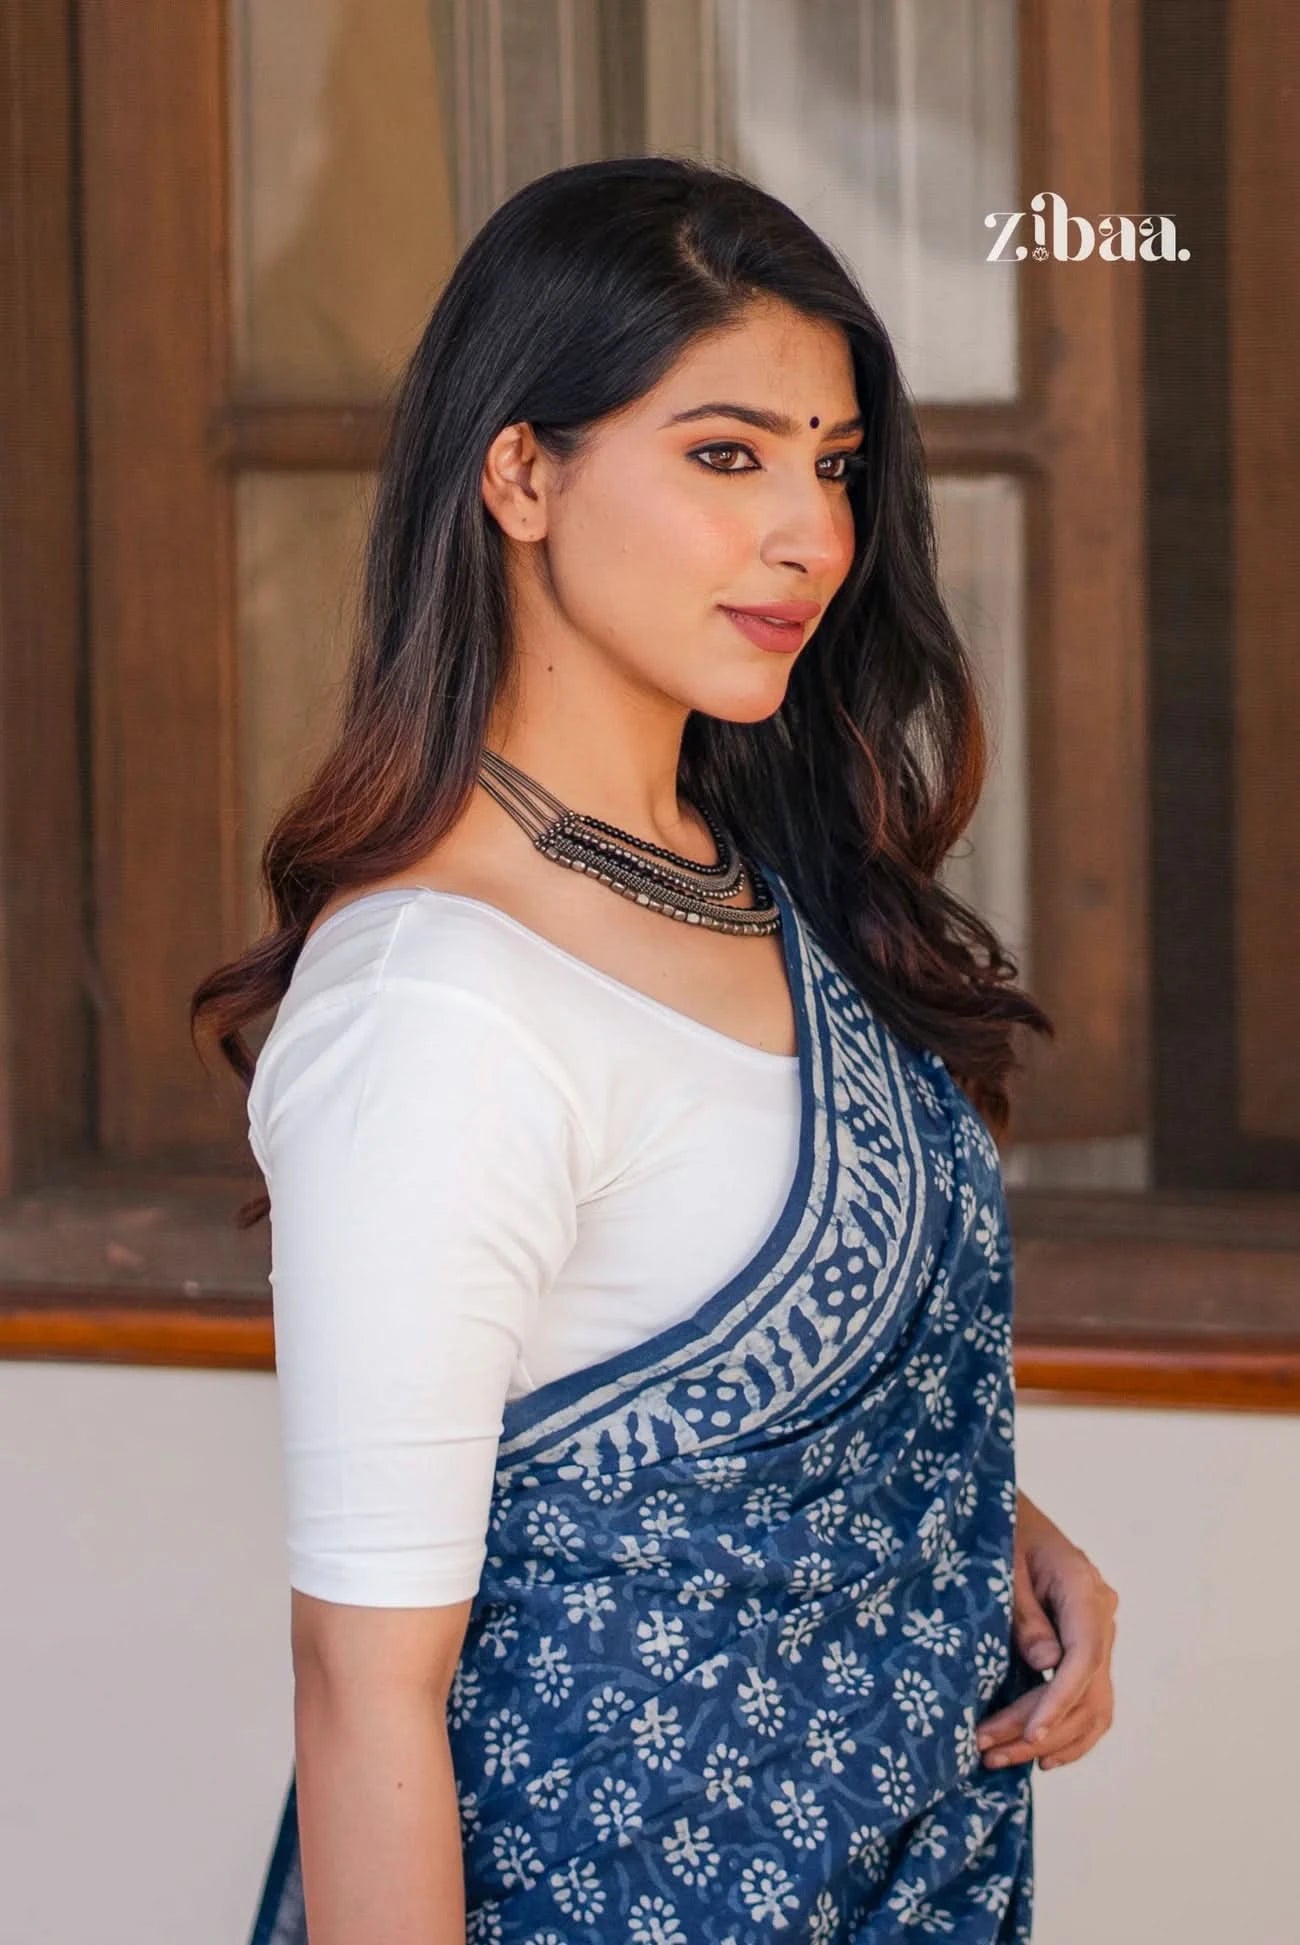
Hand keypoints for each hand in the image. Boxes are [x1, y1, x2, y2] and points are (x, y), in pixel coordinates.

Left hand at [976, 1491, 1117, 1773]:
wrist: (1010, 1516)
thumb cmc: (1001, 1533)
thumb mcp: (1002, 1566)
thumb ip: (1024, 1614)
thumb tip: (1047, 1665)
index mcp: (1083, 1589)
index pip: (1084, 1658)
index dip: (1059, 1701)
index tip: (1032, 1734)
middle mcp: (1101, 1615)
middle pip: (1087, 1691)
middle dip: (1041, 1729)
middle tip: (991, 1751)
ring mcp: (1099, 1634)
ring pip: (1095, 1706)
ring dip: (1052, 1740)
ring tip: (1002, 1759)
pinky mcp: (1088, 1649)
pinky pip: (1091, 1701)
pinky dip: (1071, 1732)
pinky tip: (1040, 1754)